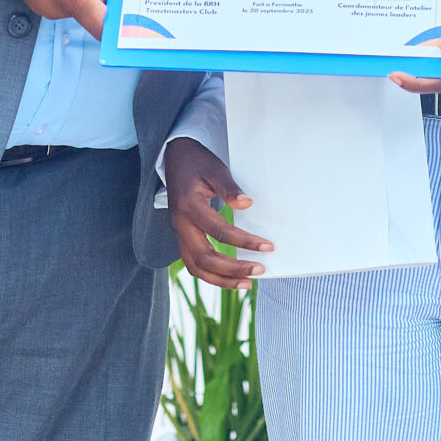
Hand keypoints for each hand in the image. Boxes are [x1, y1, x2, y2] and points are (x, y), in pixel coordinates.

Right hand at [164, 137, 271, 287]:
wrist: (174, 157)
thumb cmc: (196, 162)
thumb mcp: (214, 168)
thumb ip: (229, 188)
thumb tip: (246, 204)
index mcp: (188, 206)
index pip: (219, 231)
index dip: (244, 241)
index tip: (267, 246)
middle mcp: (180, 224)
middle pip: (204, 258)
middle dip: (233, 269)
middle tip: (259, 270)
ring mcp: (179, 232)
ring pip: (196, 267)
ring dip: (221, 279)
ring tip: (247, 283)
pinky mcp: (182, 236)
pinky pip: (194, 263)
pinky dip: (212, 275)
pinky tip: (230, 277)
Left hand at [388, 0, 440, 92]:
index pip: (436, 79)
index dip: (413, 81)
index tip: (395, 74)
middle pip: (431, 78)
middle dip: (409, 73)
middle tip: (387, 61)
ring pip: (435, 70)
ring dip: (417, 64)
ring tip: (397, 52)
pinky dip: (428, 57)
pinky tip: (418, 47)